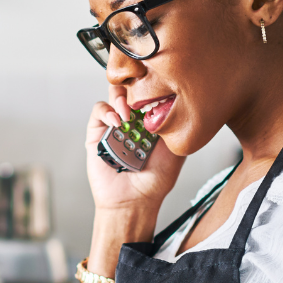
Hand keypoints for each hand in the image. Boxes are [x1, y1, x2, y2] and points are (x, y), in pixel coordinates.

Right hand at [85, 85, 183, 215]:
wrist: (135, 201)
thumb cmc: (156, 181)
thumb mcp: (177, 151)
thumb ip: (180, 129)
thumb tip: (186, 106)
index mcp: (149, 122)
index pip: (149, 93)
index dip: (152, 83)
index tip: (158, 81)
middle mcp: (131, 121)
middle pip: (130, 89)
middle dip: (135, 85)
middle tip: (141, 93)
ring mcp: (113, 126)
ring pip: (113, 95)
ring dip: (121, 97)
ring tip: (128, 112)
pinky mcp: (96, 134)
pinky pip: (98, 113)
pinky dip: (107, 112)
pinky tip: (117, 122)